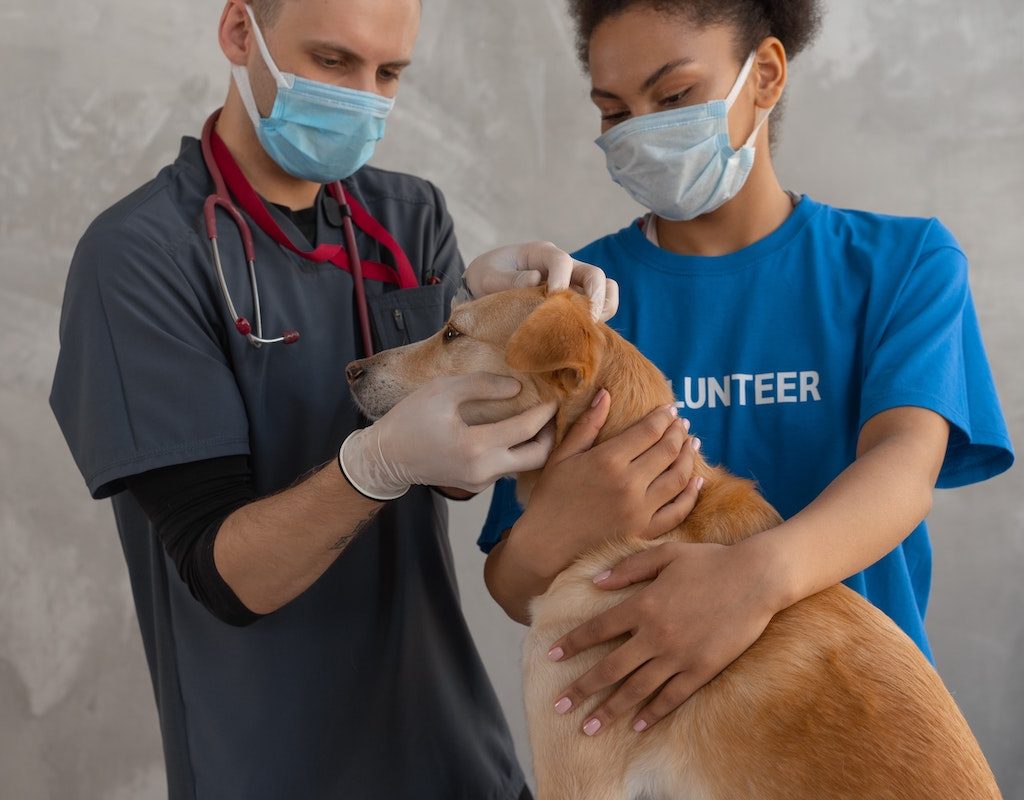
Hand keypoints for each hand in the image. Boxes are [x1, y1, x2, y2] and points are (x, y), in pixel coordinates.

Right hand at [340, 373, 556, 497]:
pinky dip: (515, 451)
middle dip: (550, 435)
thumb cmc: (410, 420)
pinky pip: (505, 468)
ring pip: (522, 466)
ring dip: (533, 444)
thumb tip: (517, 389)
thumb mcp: (443, 391)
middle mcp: (483, 471)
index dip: (545, 412)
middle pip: (537, 458)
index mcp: (475, 447)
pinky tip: (511, 433)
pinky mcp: (477, 486)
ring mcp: (481, 483)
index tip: (554, 397)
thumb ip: (482, 385)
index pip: (526, 429)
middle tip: (551, 415)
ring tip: (534, 420)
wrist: (385, 458)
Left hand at [464, 241, 618, 320]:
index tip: (551, 298)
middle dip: (595, 295)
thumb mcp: (487, 276)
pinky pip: (598, 307)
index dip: (561, 279)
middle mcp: (564, 266)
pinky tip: (585, 335)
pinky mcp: (574, 303)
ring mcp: (572, 284)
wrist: (486, 287)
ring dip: (604, 307)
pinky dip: (600, 318)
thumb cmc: (486, 277)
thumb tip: (534, 279)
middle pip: (594, 273)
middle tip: (587, 318)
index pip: (561, 260)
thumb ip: (506, 278)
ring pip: (604, 289)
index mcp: (541, 254)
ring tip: (591, 327)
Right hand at [510, 390, 701, 579]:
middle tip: (682, 423)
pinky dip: (691, 493)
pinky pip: (678, 510)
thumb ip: (587, 424)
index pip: (649, 431)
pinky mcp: (645, 531)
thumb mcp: (562, 456)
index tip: (670, 409)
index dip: (663, 417)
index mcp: (608, 460)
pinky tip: (697, 480)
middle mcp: (629, 483)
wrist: (546, 545)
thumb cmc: (550, 498)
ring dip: (689, 457)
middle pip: (668, 450)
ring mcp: (640, 510)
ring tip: (692, 444)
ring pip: (679, 477)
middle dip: (678, 432)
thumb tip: (606, 393)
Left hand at [547, 539, 779, 736]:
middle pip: (609, 668)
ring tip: (589, 728)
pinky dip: (652, 713)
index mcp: (642, 605)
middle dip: (581, 690)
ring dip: (610, 710)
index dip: (572, 643)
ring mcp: (678, 656)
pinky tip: (636, 725)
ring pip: (636, 689)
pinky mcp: (702, 669)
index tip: (550, 656)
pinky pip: (671, 697)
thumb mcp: (665, 555)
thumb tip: (596, 582)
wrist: (756, 578)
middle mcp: (655, 635)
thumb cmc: (709, 561)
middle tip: (559, 707)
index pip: (597, 629)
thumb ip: (628, 568)